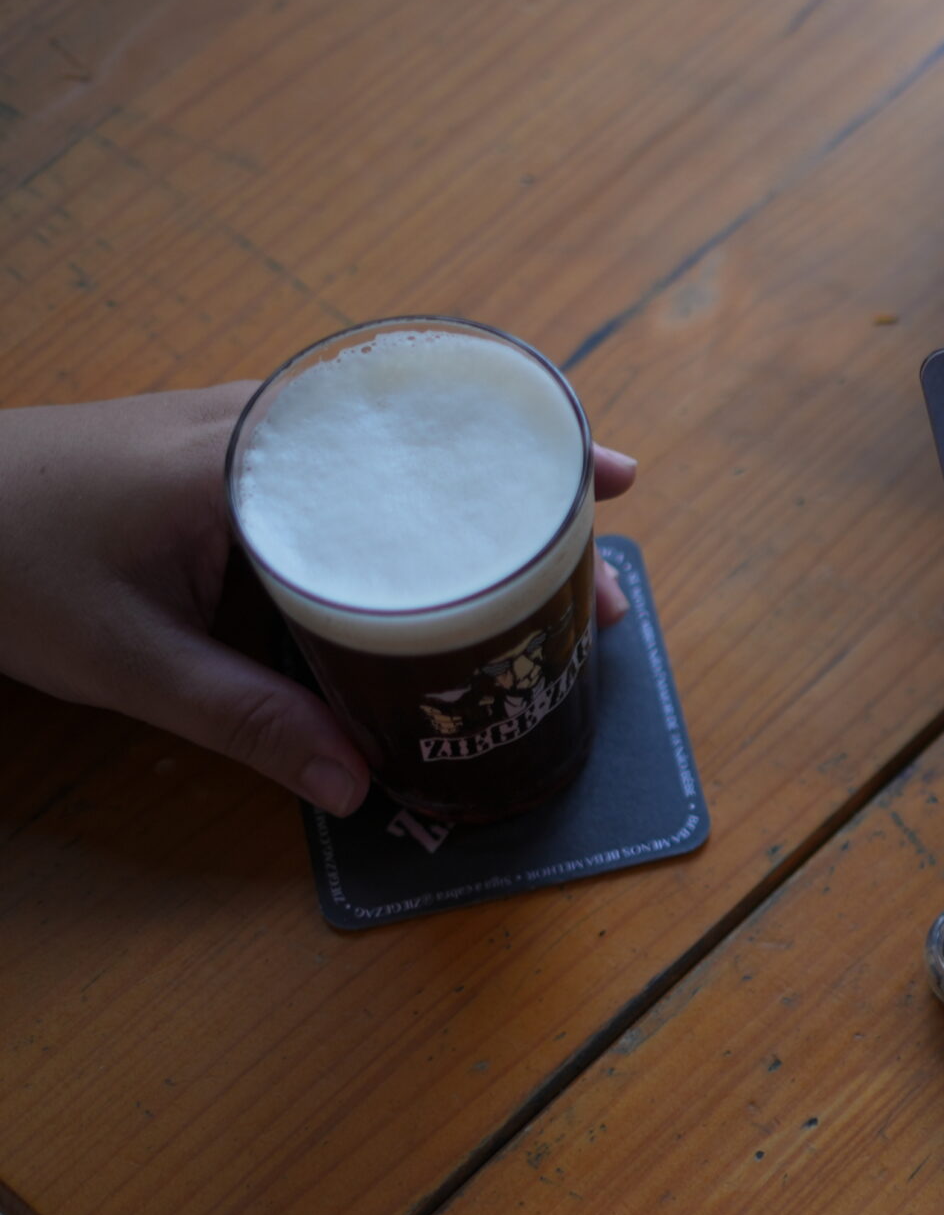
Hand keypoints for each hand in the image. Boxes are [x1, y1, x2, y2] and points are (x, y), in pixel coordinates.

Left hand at [0, 385, 637, 815]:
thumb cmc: (1, 561)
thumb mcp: (126, 660)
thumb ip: (245, 720)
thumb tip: (361, 787)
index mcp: (256, 454)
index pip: (422, 443)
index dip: (526, 468)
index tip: (612, 486)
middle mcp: (266, 428)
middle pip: (433, 452)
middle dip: (529, 511)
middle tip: (603, 585)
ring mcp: (246, 440)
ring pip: (396, 466)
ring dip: (476, 520)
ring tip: (549, 589)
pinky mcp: (225, 466)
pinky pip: (348, 483)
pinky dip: (412, 523)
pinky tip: (440, 585)